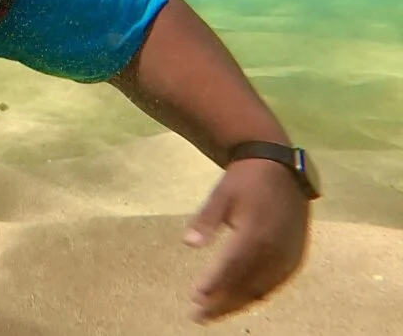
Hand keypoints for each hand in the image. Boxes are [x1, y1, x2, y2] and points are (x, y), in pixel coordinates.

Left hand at [184, 158, 309, 322]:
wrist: (281, 169)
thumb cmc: (245, 180)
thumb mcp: (221, 194)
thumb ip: (206, 219)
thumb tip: (188, 242)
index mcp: (256, 232)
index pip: (231, 266)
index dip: (213, 284)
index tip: (194, 297)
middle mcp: (275, 249)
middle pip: (245, 284)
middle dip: (221, 302)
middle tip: (197, 315)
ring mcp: (288, 256)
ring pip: (260, 289)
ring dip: (236, 304)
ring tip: (212, 314)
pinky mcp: (295, 258)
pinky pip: (274, 284)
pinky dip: (254, 295)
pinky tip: (238, 302)